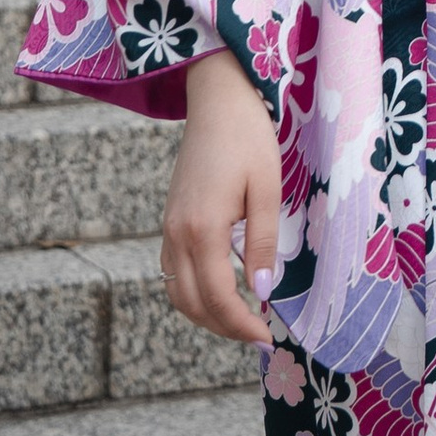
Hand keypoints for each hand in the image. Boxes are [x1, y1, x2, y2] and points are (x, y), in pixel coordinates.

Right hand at [161, 48, 284, 344]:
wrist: (217, 97)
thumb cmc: (249, 137)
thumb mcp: (267, 189)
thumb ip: (263, 243)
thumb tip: (261, 291)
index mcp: (202, 229)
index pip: (217, 297)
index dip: (241, 324)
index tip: (266, 338)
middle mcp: (177, 234)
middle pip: (192, 304)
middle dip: (223, 328)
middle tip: (257, 336)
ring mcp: (169, 227)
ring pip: (177, 292)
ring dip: (205, 314)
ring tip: (240, 320)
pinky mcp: (170, 219)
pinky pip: (173, 272)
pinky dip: (192, 293)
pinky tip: (218, 290)